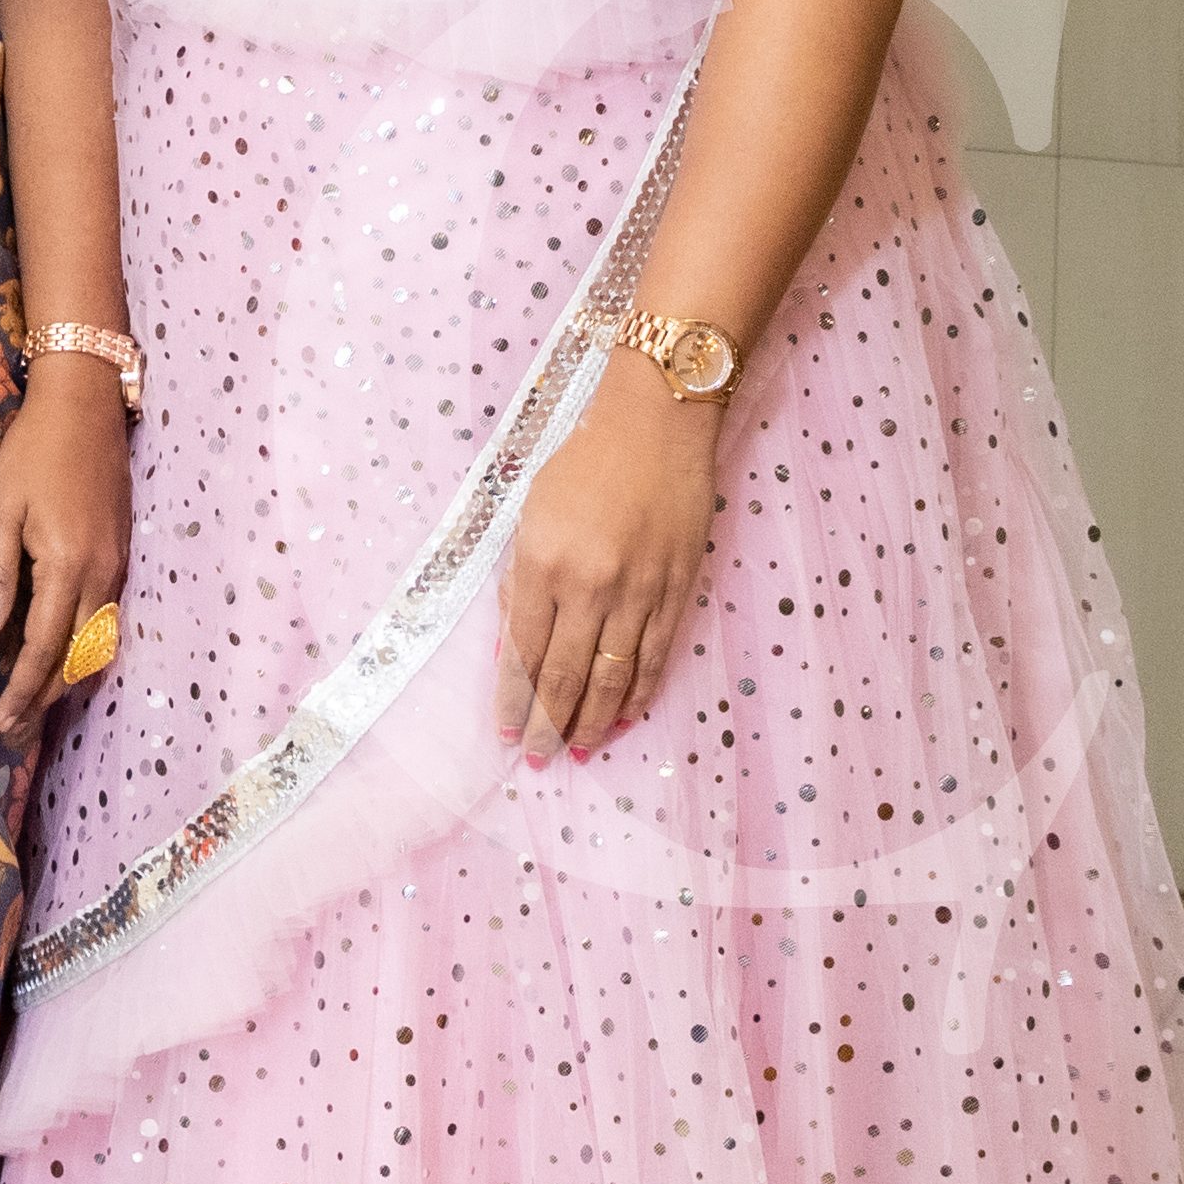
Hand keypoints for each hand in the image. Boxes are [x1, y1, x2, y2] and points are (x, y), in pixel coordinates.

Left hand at [0, 361, 129, 749]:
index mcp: (67, 566)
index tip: (1, 724)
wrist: (86, 403)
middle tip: (16, 731)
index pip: (43, 649)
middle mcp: (101, 577)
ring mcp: (117, 567)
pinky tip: (61, 655)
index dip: (22, 691)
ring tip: (35, 705)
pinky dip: (82, 648)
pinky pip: (105, 619)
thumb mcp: (2, 507)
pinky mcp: (121, 555)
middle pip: (78, 659)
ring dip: (68, 678)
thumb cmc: (34, 450)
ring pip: (97, 644)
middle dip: (47, 698)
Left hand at [496, 365, 723, 759]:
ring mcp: (640, 591)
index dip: (514, 697)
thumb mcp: (531, 512)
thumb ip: (522, 582)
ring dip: (595, 722)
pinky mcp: (678, 590)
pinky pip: (656, 657)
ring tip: (579, 752)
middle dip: (549, 724)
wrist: (656, 426)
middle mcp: (591, 585)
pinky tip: (625, 717)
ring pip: (614, 678)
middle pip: (567, 675)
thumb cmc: (583, 462)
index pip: (525, 651)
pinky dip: (639, 693)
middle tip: (538, 757)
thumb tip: (516, 645)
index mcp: (544, 562)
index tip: (505, 729)